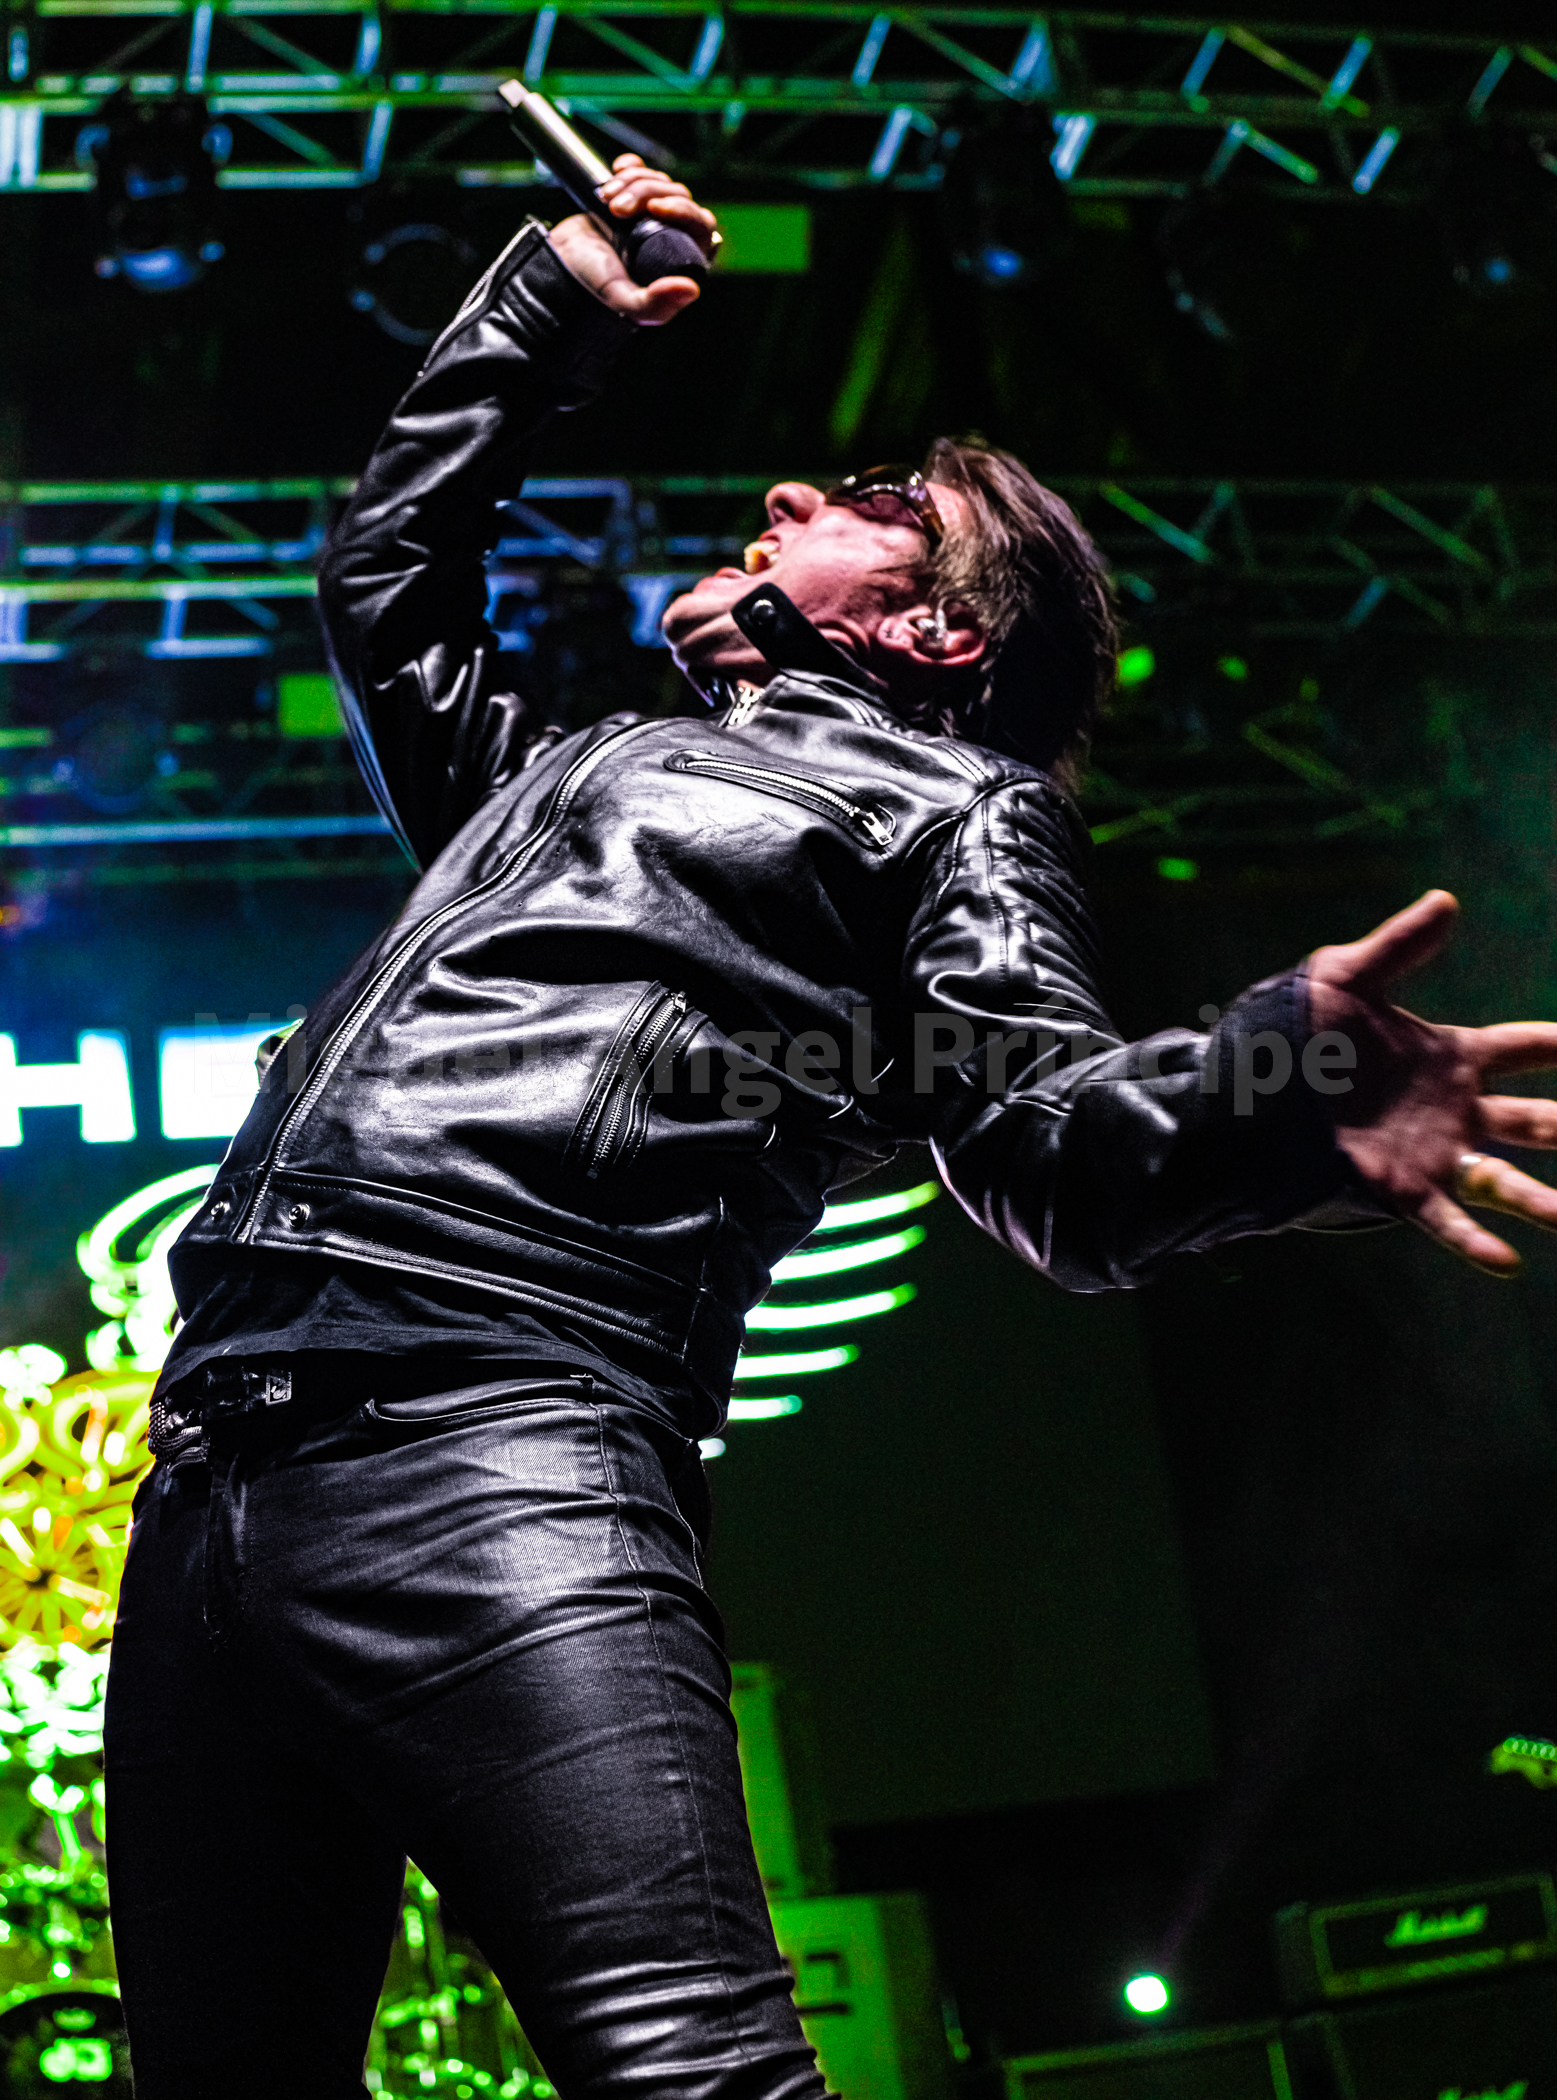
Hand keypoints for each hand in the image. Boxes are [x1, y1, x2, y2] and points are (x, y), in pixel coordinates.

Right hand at [547, 154, 716, 324]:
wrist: (558, 264)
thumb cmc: (592, 286)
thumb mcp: (624, 300)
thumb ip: (655, 304)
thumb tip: (692, 289)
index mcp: (679, 263)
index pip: (700, 224)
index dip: (681, 209)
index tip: (654, 208)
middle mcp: (671, 238)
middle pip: (677, 195)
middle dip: (646, 193)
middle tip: (616, 210)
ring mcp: (651, 216)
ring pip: (658, 181)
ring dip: (632, 182)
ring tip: (606, 200)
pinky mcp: (631, 199)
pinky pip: (641, 171)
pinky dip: (631, 167)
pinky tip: (617, 171)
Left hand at [1307, 888, 1556, 1273]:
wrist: (1243, 1087)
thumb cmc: (1293, 1029)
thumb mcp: (1344, 978)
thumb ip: (1398, 947)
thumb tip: (1447, 901)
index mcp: (1451, 1057)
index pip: (1528, 1048)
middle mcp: (1454, 1109)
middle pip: (1537, 1119)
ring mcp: (1433, 1152)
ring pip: (1507, 1180)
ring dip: (1546, 1201)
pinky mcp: (1399, 1188)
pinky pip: (1446, 1220)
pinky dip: (1476, 1242)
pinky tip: (1507, 1262)